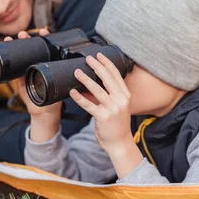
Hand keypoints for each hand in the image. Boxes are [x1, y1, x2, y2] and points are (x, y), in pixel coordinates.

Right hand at [12, 29, 61, 141]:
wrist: (45, 113)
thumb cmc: (56, 100)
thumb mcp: (64, 88)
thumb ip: (69, 81)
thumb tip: (80, 72)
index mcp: (48, 66)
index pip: (47, 48)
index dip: (45, 38)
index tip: (44, 30)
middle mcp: (37, 66)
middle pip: (31, 49)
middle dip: (27, 39)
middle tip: (24, 33)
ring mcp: (27, 72)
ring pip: (21, 56)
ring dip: (15, 45)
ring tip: (12, 37)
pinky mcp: (19, 79)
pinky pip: (13, 68)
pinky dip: (8, 59)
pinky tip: (5, 47)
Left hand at [69, 53, 142, 177]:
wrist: (120, 143)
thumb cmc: (117, 125)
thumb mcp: (117, 107)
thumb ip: (108, 95)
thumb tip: (89, 85)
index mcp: (125, 95)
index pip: (116, 75)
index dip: (107, 63)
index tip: (99, 55)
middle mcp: (121, 100)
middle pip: (107, 78)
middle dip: (96, 66)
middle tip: (87, 59)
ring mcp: (112, 109)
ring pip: (97, 90)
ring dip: (85, 79)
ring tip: (77, 72)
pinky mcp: (103, 117)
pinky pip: (89, 105)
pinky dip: (80, 98)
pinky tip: (72, 92)